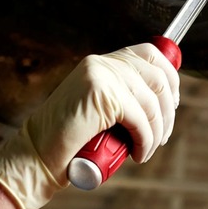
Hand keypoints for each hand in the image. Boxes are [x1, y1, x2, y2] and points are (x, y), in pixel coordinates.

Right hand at [0, 43, 179, 208]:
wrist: (35, 155)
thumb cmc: (68, 140)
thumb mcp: (99, 109)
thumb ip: (121, 96)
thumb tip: (163, 100)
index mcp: (100, 62)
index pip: (149, 53)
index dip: (169, 75)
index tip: (172, 103)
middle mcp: (101, 63)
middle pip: (157, 75)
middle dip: (168, 110)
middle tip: (163, 135)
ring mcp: (100, 76)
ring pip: (151, 100)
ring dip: (158, 131)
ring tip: (147, 149)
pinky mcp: (101, 95)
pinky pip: (140, 118)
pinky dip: (146, 140)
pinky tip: (139, 153)